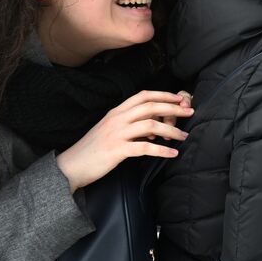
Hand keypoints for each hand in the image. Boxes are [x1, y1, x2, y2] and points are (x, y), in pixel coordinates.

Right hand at [56, 90, 191, 192]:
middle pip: (150, 106)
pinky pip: (145, 147)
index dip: (163, 95)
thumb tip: (155, 128)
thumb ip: (132, 126)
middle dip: (173, 108)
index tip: (180, 99)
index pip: (143, 96)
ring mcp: (116, 134)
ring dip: (171, 130)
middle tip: (190, 113)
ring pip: (150, 125)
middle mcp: (116, 119)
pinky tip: (172, 153)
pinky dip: (161, 150)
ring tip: (183, 136)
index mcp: (116, 112)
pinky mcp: (116, 150)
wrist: (71, 166)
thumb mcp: (112, 132)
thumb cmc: (94, 150)